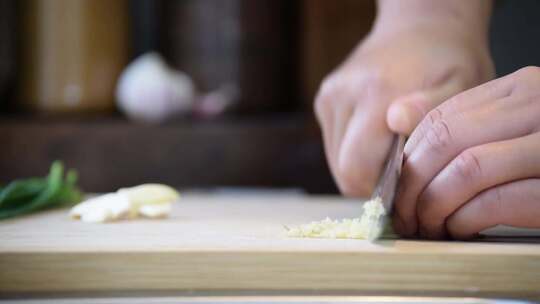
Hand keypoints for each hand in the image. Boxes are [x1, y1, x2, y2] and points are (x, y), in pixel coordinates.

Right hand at [315, 9, 493, 195]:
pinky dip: (354, 148)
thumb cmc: (449, 62)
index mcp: (375, 94)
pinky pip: (334, 143)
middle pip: (342, 170)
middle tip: (403, 173)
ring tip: (393, 148)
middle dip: (371, 183)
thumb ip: (431, 110)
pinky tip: (378, 133)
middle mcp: (343, 95)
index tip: (409, 185)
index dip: (381, 192)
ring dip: (363, 165)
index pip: (355, 171)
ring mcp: (329, 97)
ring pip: (335, 160)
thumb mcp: (461, 85)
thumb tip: (396, 122)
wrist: (421, 26)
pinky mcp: (323, 99)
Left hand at [394, 66, 539, 239]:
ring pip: (466, 169)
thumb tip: (398, 120)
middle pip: (446, 141)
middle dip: (413, 184)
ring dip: (434, 205)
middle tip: (405, 214)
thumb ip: (469, 127)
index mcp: (522, 89)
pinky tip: (459, 229)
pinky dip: (466, 219)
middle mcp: (539, 105)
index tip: (396, 188)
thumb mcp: (512, 131)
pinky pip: (499, 200)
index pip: (440, 119)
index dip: (408, 158)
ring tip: (428, 226)